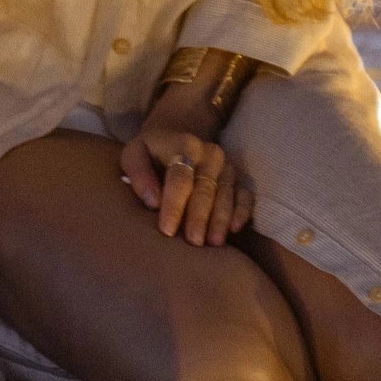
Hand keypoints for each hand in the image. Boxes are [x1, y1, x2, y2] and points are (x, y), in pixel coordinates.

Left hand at [120, 109, 253, 246]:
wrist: (177, 137)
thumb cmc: (151, 153)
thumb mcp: (135, 154)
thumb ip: (138, 173)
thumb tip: (153, 201)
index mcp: (184, 144)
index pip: (180, 178)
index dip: (174, 205)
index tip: (167, 230)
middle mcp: (210, 154)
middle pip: (205, 188)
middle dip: (199, 216)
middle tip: (193, 242)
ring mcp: (226, 167)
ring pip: (226, 195)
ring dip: (220, 219)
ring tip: (213, 243)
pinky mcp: (238, 180)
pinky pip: (245, 196)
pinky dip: (242, 212)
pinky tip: (234, 229)